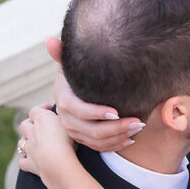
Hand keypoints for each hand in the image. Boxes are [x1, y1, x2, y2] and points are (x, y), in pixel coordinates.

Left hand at [18, 104, 76, 180]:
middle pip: (24, 125)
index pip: (35, 110)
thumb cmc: (67, 141)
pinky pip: (22, 161)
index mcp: (42, 119)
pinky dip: (25, 159)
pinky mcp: (30, 163)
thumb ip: (63, 117)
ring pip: (21, 142)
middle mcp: (32, 132)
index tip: (49, 109)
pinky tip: (30, 159)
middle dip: (30, 124)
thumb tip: (62, 113)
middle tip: (40, 126)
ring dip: (26, 141)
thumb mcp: (69, 123)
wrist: (57, 163)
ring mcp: (29, 148)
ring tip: (35, 143)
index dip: (41, 108)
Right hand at [46, 36, 143, 151]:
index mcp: (64, 100)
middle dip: (117, 128)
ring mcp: (74, 132)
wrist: (70, 92)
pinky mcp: (82, 139)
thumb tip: (50, 40)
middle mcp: (67, 119)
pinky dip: (115, 146)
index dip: (97, 113)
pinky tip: (131, 139)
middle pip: (92, 130)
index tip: (117, 111)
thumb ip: (62, 53)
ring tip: (139, 128)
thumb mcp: (68, 64)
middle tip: (138, 121)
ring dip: (120, 137)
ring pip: (97, 142)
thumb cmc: (73, 75)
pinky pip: (99, 148)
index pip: (80, 111)